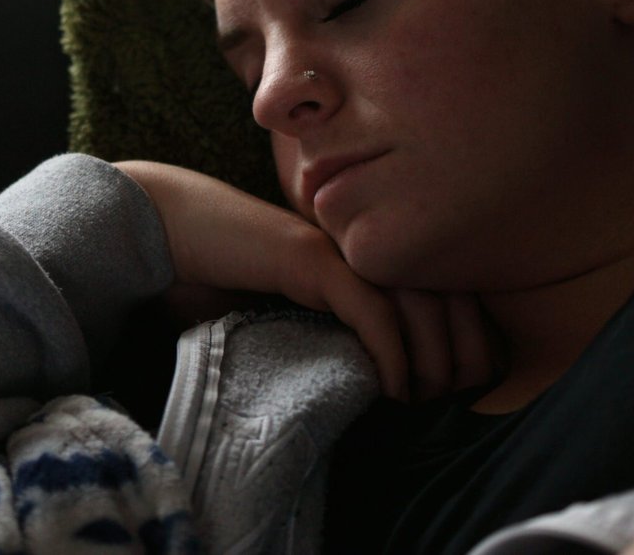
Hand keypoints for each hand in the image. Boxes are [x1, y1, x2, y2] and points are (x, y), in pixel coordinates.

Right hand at [114, 160, 497, 402]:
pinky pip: (371, 308)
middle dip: (464, 355)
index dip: (469, 341)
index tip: (460, 390)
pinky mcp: (310, 260)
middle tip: (449, 403)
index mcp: (366, 255)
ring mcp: (340, 249)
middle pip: (451, 296)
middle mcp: (362, 246)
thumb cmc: (217, 274)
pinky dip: (391, 353)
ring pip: (421, 304)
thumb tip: (375, 389)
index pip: (447, 291)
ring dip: (432, 362)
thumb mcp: (287, 312)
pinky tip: (391, 389)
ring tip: (419, 401)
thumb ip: (328, 332)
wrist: (164, 230)